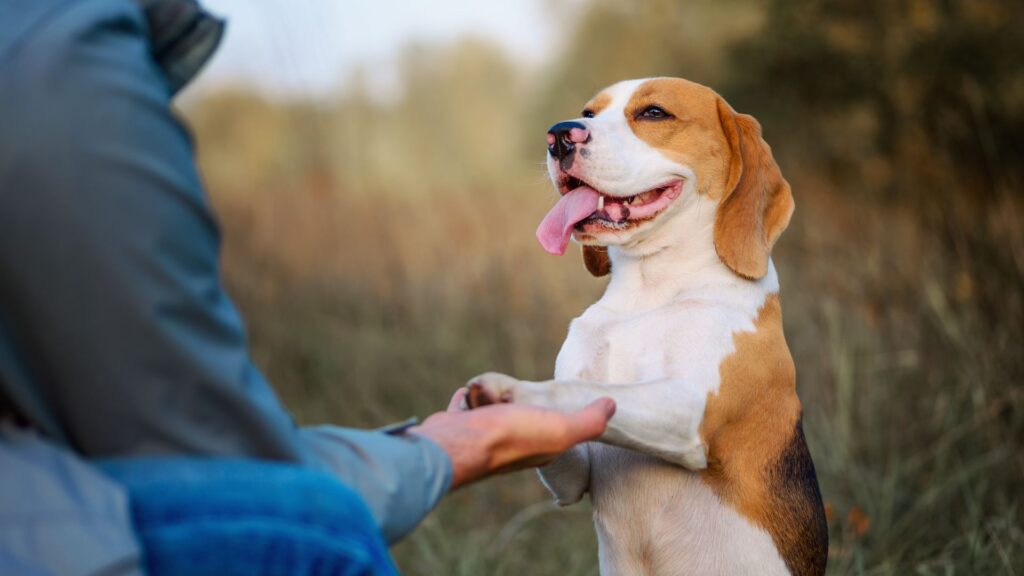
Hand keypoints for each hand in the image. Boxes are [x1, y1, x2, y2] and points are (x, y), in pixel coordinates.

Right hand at [409, 388, 614, 489]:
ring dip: (493, 398)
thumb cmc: (511, 437)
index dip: (559, 416)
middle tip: (522, 393)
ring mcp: (483, 436)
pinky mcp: (459, 426)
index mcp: (540, 449)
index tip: (561, 401)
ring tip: (495, 390)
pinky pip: (465, 408)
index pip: (555, 431)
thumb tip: (612, 405)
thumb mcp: (561, 429)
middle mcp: (512, 446)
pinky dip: (468, 399)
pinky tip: (469, 393)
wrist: (458, 443)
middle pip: (521, 418)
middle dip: (521, 403)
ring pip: (492, 412)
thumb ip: (589, 421)